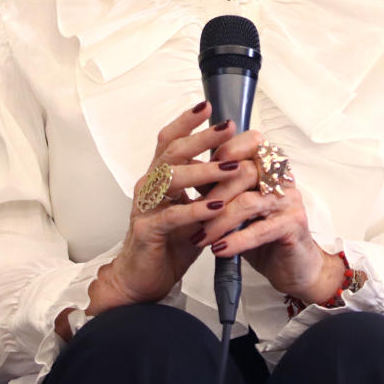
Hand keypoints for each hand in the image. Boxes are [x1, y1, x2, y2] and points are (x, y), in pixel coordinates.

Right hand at [85, 102, 243, 314]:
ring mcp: (145, 207)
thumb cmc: (170, 242)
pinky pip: (171, 215)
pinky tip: (215, 206)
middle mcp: (148, 186)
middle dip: (202, 138)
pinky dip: (195, 209)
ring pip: (171, 179)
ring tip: (231, 166)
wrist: (143, 279)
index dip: (187, 121)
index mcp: (159, 177)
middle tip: (228, 127)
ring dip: (204, 171)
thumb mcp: (195, 209)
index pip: (170, 140)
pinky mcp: (147, 231)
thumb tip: (241, 162)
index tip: (208, 105)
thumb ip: (210, 187)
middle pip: (173, 152)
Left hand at [196, 136, 346, 304]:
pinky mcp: (294, 224)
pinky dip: (236, 240)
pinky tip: (218, 250)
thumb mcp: (235, 207)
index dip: (224, 152)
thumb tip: (185, 171)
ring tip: (199, 238)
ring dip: (219, 222)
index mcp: (270, 165)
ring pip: (248, 202)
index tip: (198, 170)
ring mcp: (290, 199)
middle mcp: (282, 177)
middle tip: (191, 214)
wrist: (292, 265)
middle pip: (244, 172)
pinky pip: (260, 230)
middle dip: (213, 194)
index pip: (250, 142)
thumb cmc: (260, 233)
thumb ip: (216, 188)